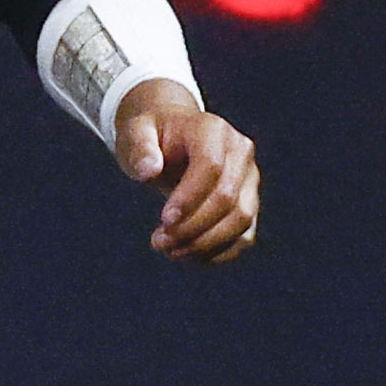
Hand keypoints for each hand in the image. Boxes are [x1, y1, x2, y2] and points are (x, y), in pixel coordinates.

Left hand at [113, 81, 260, 263]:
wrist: (172, 136)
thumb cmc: (152, 135)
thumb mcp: (136, 133)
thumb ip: (140, 149)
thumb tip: (149, 170)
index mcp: (212, 130)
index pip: (210, 166)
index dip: (189, 198)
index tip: (163, 221)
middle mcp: (239, 152)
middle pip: (227, 198)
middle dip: (192, 227)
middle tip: (158, 242)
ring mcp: (249, 179)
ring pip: (241, 220)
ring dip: (204, 244)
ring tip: (169, 250)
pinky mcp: (249, 203)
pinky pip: (243, 237)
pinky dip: (216, 253)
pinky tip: (186, 254)